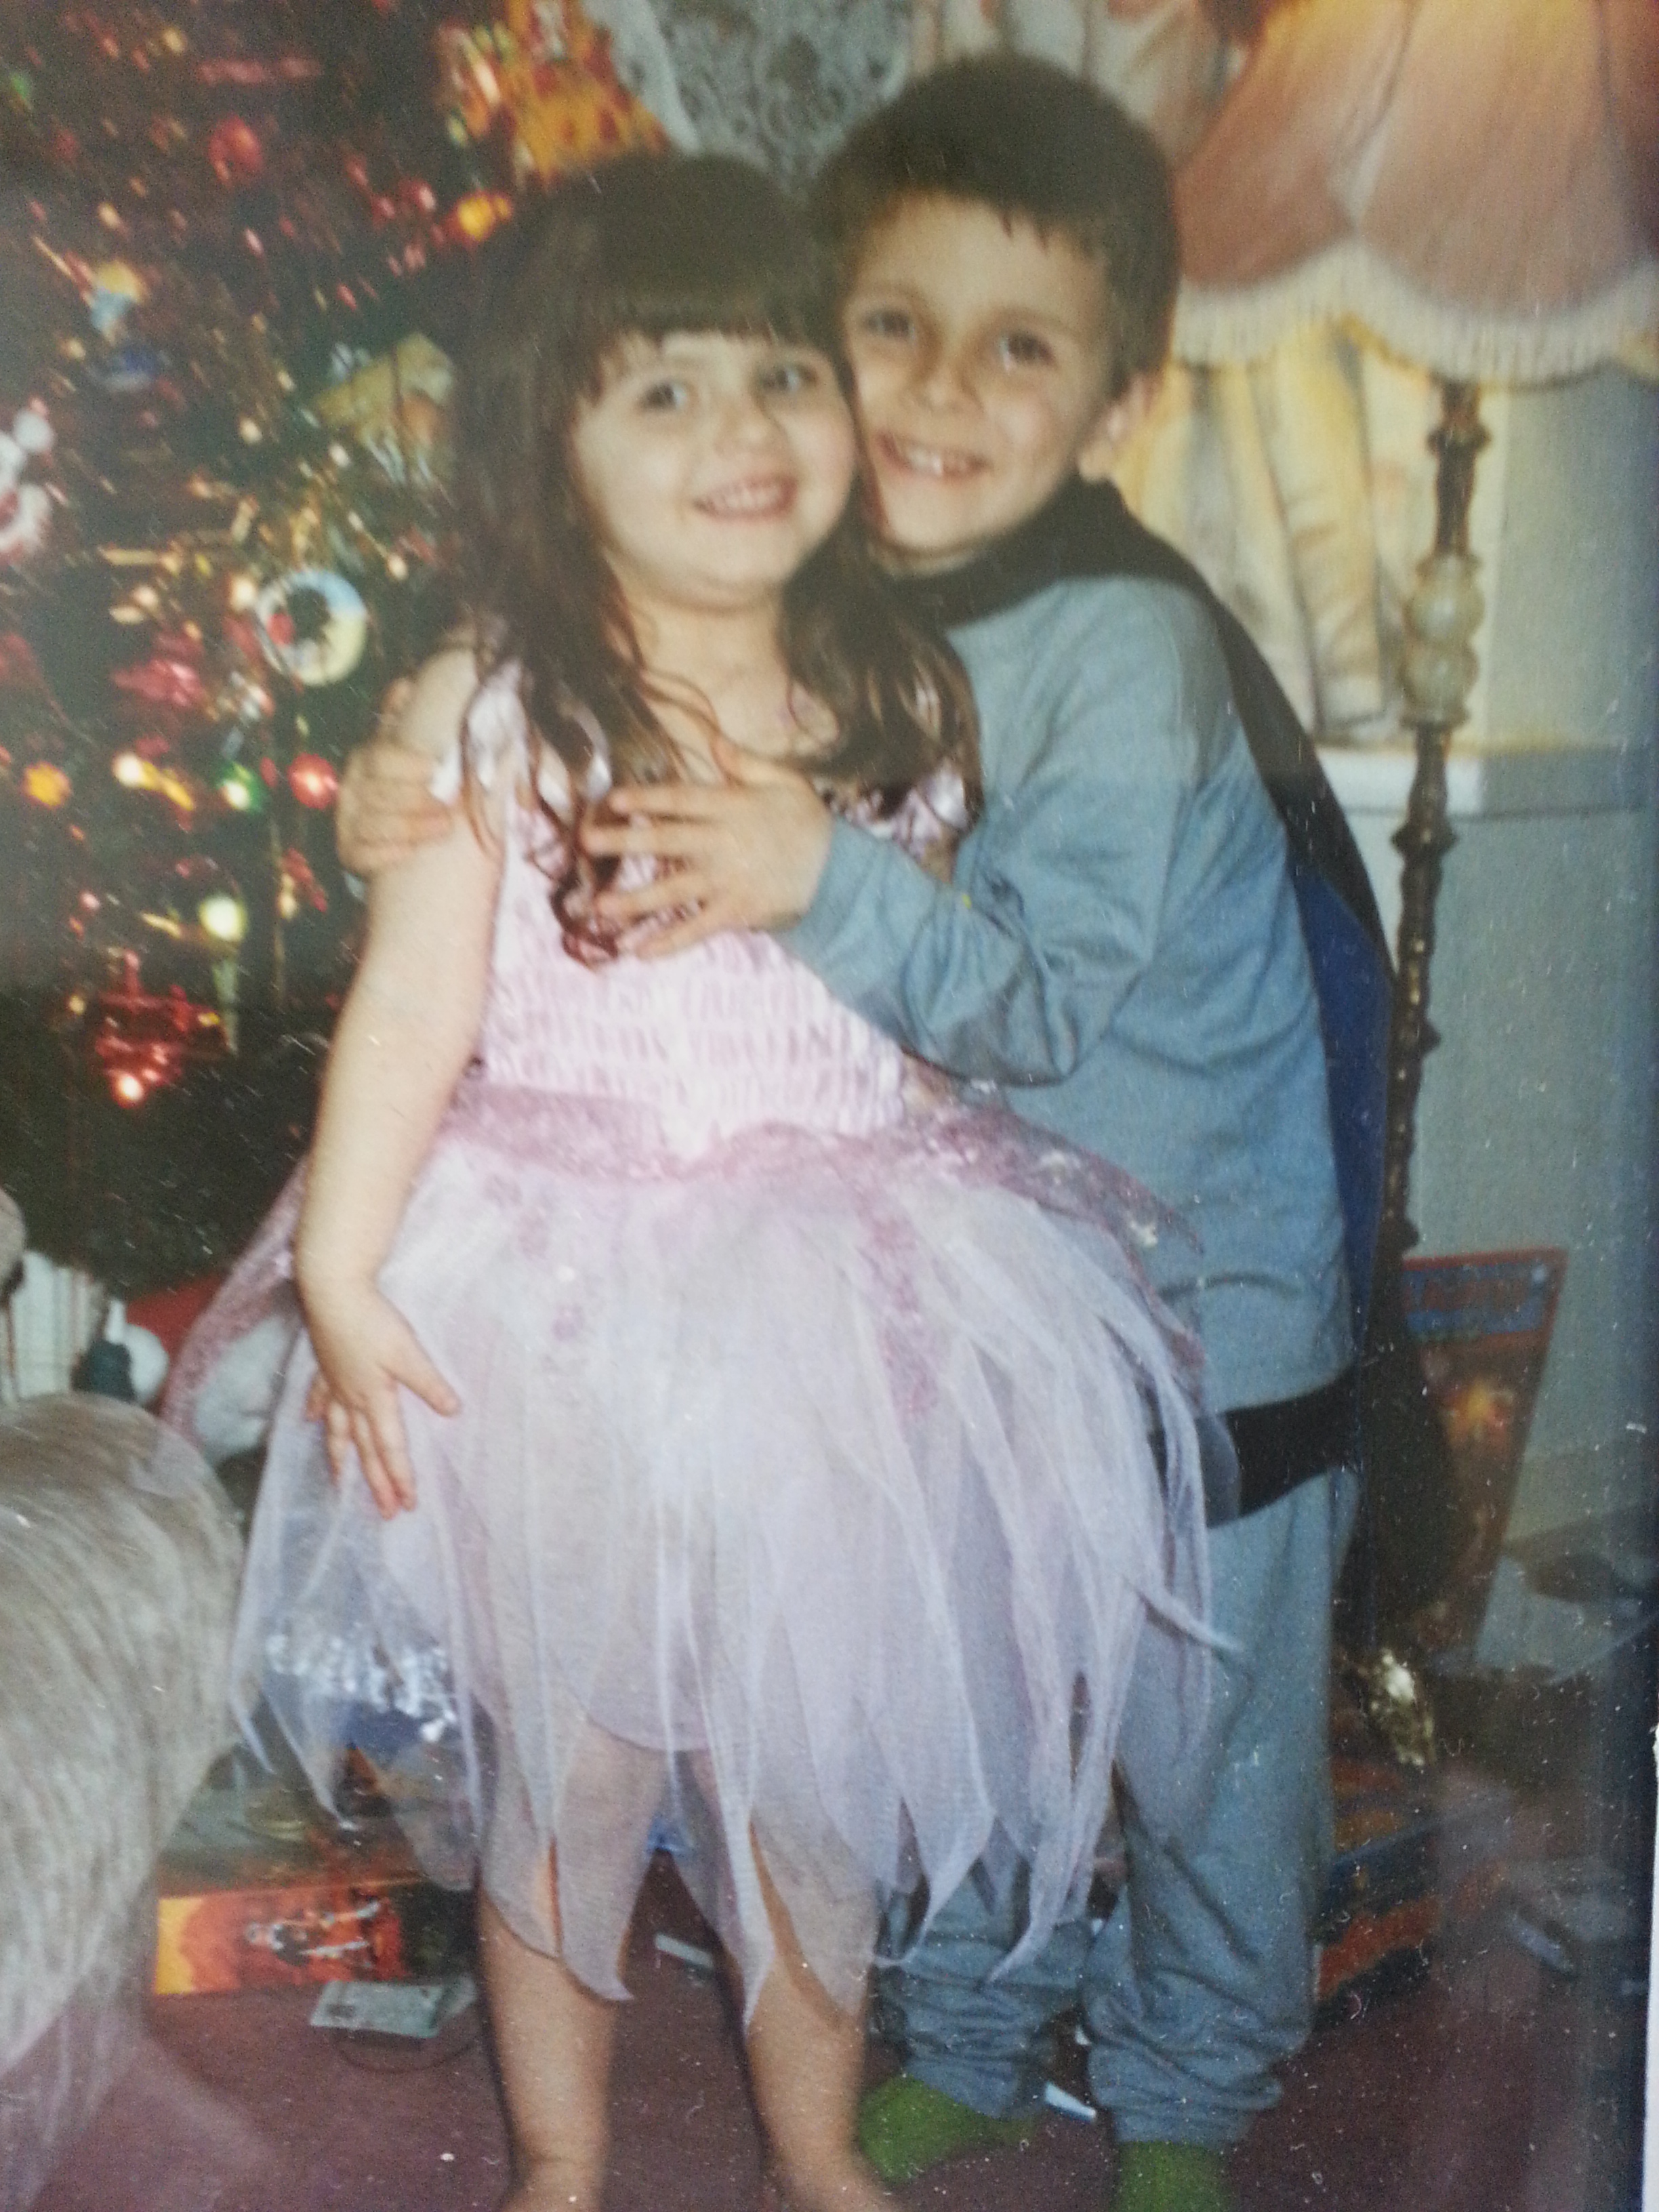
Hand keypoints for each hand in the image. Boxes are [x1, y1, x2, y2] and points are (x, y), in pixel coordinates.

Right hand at [300, 1279, 458, 1517]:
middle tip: (384, 1512)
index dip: (399, 1477)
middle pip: (365, 1448)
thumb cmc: (373, 1321)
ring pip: (337, 1430)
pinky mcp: (324, 1365)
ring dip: (340, 1458)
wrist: (333, 1292)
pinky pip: (318, 1396)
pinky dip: (313, 1411)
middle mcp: (352, 1399)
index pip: (390, 1447)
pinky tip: (307, 1420)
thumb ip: (429, 1383)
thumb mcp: (408, 1352)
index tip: (406, 1505)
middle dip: (375, 1482)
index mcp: (375, 1399)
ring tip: (338, 1482)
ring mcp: (334, 1383)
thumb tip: (453, 1411)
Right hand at [336, 678, 455, 875]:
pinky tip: (410, 852)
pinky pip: (362, 855)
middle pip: (376, 794)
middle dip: (414, 801)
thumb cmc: (417, 780)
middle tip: (448, 806)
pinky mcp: (350, 850)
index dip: (403, 763)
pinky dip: (386, 854)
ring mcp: (348, 820)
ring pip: (372, 825)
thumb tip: (406, 684)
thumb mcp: (414, 746)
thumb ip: (408, 719)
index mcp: (368, 758)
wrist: (405, 822)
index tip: (433, 768)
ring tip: (443, 826)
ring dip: (410, 827)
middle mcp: (352, 788)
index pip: (378, 758)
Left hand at [581, 737, 832, 955]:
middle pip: (665, 840)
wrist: (841, 872)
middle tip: (586, 843)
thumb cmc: (808, 822)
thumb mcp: (786, 781)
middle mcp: (723, 843)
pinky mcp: (737, 912)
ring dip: (635, 899)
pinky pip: (697, 929)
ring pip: (673, 890)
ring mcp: (728, 880)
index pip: (680, 800)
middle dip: (623, 841)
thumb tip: (714, 741)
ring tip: (599, 907)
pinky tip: (639, 951)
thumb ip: (747, 762)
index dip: (646, 799)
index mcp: (731, 807)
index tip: (612, 800)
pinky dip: (669, 942)